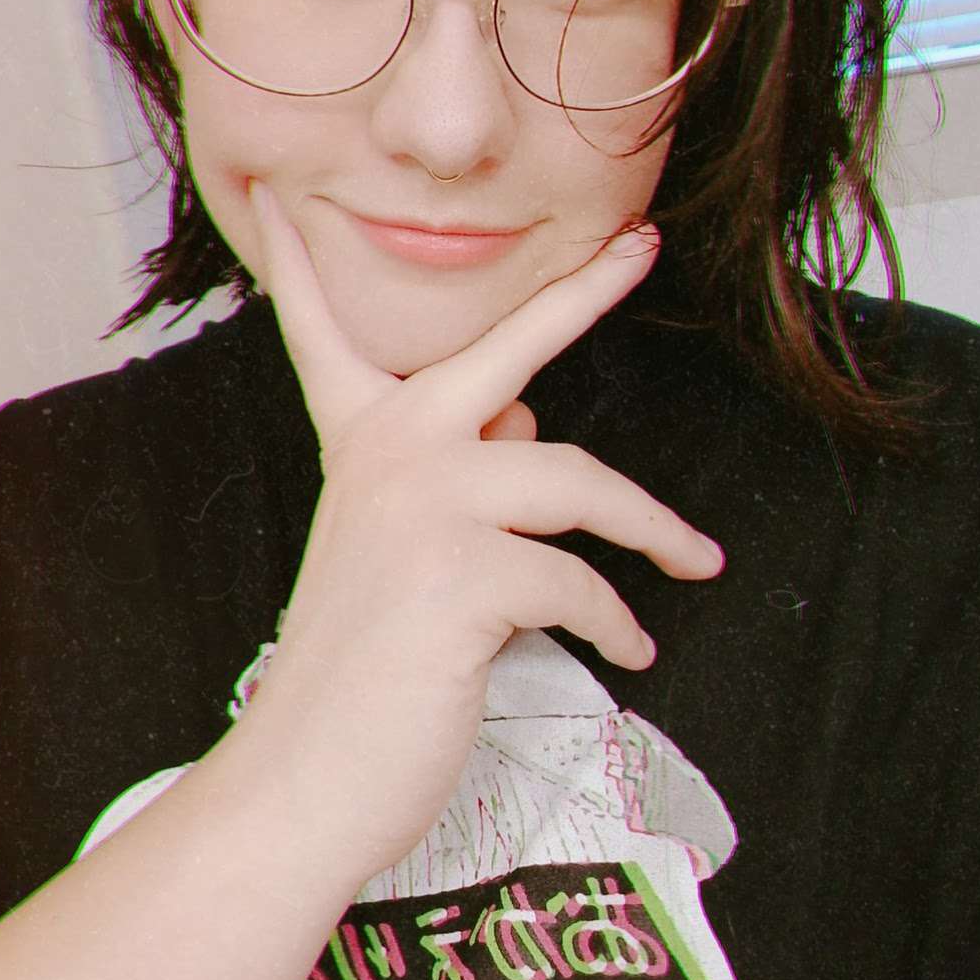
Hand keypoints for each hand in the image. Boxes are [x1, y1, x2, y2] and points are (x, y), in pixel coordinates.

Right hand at [240, 184, 723, 884]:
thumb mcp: (400, 552)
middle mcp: (389, 452)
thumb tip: (527, 428)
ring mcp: (424, 505)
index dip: (303, 268)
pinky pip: (579, 580)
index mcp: (361, 444)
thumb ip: (457, 480)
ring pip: (577, 481)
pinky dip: (617, 619)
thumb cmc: (360, 670)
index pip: (327, 334)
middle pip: (508, 346)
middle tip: (642, 244)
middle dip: (584, 289)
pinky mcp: (463, 573)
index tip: (286, 200)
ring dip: (653, 527)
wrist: (306, 780)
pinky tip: (631, 649)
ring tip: (694, 562)